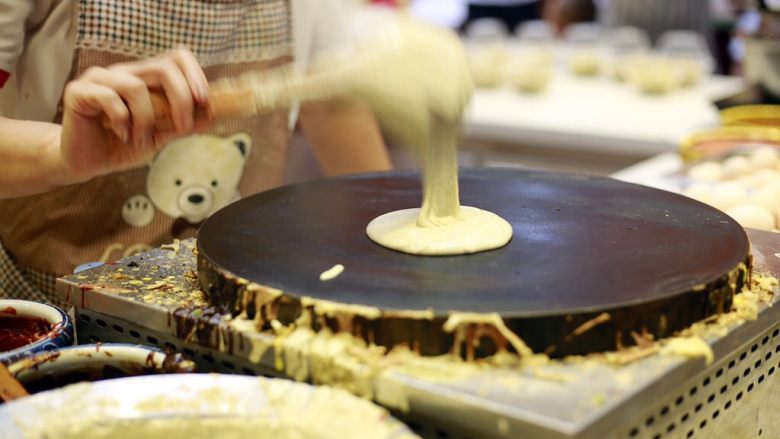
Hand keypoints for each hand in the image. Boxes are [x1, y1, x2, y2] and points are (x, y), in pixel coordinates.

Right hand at [59, 48, 208, 180]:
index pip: (176, 58)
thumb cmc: (121, 146)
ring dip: (146, 120)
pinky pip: (109, 98)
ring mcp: (100, 79)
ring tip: (141, 141)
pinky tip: (121, 135)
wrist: (86, 162)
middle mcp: (124, 73)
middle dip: (181, 99)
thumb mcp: (158, 137)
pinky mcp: (79, 91)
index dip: (194, 75)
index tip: (205, 102)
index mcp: (145, 78)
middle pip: (163, 69)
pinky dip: (122, 121)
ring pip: (136, 87)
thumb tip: (212, 116)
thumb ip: (181, 126)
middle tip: (184, 127)